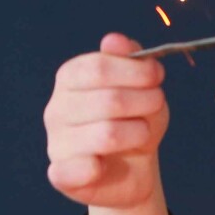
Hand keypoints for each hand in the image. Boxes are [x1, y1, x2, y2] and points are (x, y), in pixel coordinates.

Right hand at [43, 33, 169, 210]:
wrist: (132, 170)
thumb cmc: (134, 120)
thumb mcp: (142, 86)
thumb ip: (131, 59)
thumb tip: (113, 40)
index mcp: (70, 78)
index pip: (99, 67)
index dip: (136, 72)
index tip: (158, 77)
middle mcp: (57, 108)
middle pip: (108, 100)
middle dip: (145, 102)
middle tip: (157, 106)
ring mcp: (56, 142)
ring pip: (108, 134)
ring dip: (139, 133)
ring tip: (142, 134)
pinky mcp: (62, 175)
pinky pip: (79, 169)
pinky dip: (97, 167)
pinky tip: (104, 164)